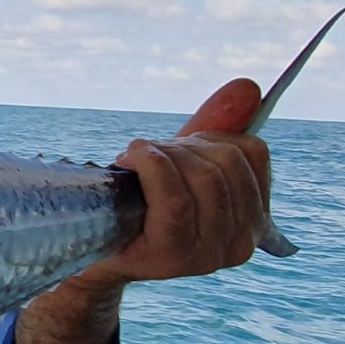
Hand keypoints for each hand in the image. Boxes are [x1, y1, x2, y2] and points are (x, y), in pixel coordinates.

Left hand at [71, 77, 271, 293]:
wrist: (90, 244)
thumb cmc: (139, 201)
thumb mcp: (182, 160)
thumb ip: (217, 126)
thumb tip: (249, 87)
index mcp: (253, 219)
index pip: (253, 152)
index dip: (210, 135)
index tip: (177, 148)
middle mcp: (240, 243)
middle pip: (227, 162)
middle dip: (182, 147)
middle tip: (148, 155)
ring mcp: (209, 255)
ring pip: (203, 177)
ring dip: (163, 156)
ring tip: (134, 163)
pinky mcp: (175, 256)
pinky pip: (174, 198)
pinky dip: (151, 167)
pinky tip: (131, 160)